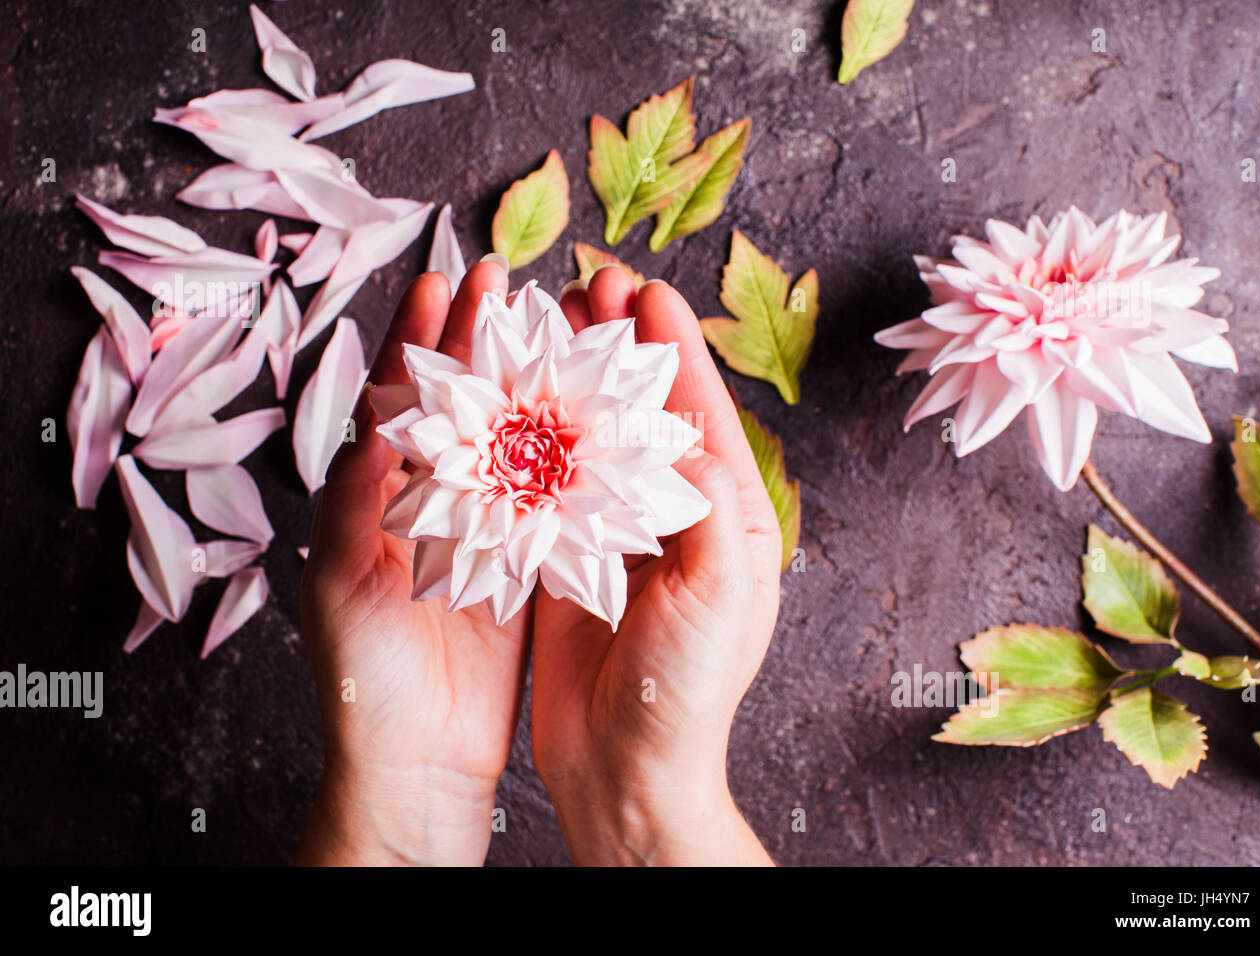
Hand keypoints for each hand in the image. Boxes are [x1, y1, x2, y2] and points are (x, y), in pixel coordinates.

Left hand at [297, 260, 528, 865]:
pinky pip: (547, 493)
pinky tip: (590, 413)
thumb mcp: (342, 586)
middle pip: (463, 400)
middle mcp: (433, 498)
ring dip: (532, 380)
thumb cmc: (363, 675)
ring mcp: (483, 526)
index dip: (422, 334)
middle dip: (483, 337)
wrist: (416, 756)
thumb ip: (356, 505)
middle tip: (511, 279)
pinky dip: (566, 450)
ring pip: (510, 435)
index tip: (447, 278)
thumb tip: (374, 423)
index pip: (403, 396)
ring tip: (560, 328)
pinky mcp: (525, 561)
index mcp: (379, 494)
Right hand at [531, 267, 782, 864]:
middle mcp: (676, 515)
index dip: (673, 348)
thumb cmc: (690, 690)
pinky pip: (553, 483)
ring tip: (545, 326)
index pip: (700, 412)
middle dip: (619, 348)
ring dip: (572, 381)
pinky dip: (536, 438)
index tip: (644, 290)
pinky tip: (511, 402)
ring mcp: (620, 534)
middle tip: (587, 286)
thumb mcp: (720, 591)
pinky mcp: (571, 559)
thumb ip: (706, 503)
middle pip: (644, 411)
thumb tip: (680, 425)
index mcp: (728, 515)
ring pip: (595, 437)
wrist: (629, 768)